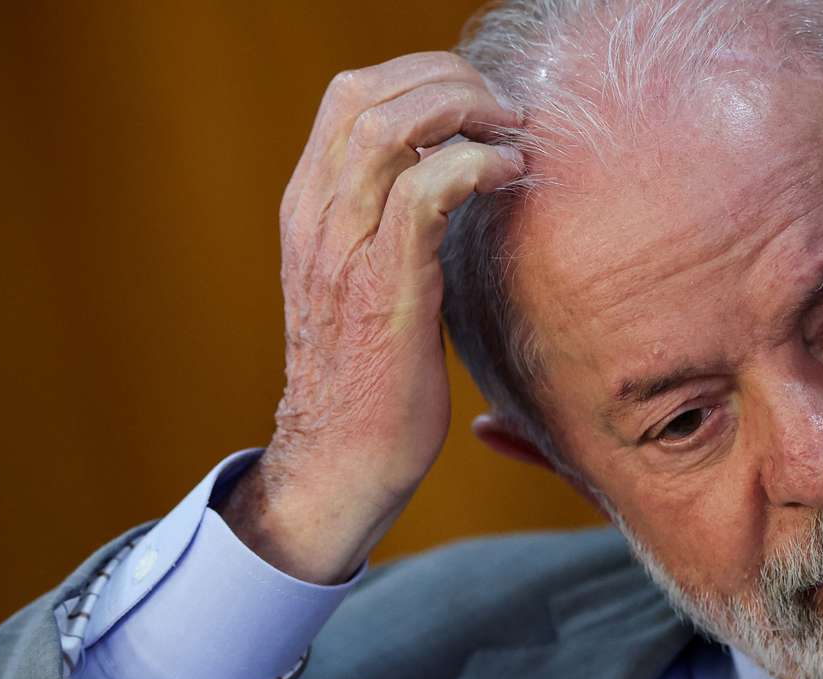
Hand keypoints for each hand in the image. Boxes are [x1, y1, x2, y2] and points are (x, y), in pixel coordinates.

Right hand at [216, 52, 523, 583]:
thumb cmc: (368, 375)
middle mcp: (317, 216)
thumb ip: (387, 226)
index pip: (349, 96)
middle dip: (448, 79)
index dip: (421, 75)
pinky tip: (511, 176)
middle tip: (504, 112)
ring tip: (512, 136)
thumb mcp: (364, 282)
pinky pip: (426, 191)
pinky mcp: (386, 287)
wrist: (339, 458)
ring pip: (390, 127)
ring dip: (465, 112)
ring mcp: (344, 249)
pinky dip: (476, 165)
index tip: (478, 102)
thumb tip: (451, 181)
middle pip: (366, 92)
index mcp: (310, 209)